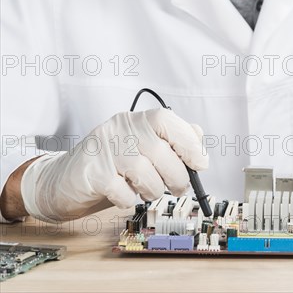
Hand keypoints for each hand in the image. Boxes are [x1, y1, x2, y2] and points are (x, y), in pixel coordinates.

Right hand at [21, 109, 208, 221]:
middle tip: (178, 187)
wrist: (63, 180)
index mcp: (137, 120)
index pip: (166, 121)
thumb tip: (199, 142)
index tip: (200, 164)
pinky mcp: (91, 174)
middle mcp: (119, 129)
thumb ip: (172, 141)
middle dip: (176, 176)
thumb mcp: (143, 147)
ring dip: (154, 190)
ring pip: (144, 173)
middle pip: (160, 152)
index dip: (188, 143)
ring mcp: (102, 149)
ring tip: (149, 191)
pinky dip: (130, 199)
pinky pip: (123, 192)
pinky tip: (126, 195)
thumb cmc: (113, 165)